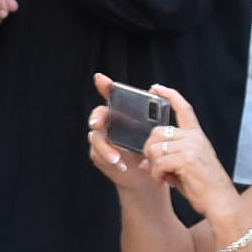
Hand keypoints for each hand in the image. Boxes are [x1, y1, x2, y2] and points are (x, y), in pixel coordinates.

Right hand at [86, 72, 165, 191]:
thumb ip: (152, 111)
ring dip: (105, 148)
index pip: (111, 95)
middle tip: (97, 124)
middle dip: (96, 118)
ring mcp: (102, 138)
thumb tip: (153, 90)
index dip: (104, 86)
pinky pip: (98, 155)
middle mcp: (109, 123)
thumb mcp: (155, 129)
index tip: (100, 78)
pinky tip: (121, 165)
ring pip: (95, 137)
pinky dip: (110, 160)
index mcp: (123, 113)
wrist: (148, 173)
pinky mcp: (99, 154)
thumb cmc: (152, 148)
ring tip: (117, 158)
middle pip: (98, 114)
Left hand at [138, 82, 239, 220]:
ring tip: (163, 176)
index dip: (169, 95)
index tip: (155, 88)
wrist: (220, 203)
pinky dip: (157, 174)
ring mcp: (191, 147)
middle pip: (156, 133)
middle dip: (150, 151)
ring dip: (153, 165)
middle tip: (156, 167)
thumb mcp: (184, 168)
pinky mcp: (186, 159)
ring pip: (155, 148)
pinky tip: (164, 180)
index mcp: (196, 136)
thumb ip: (167, 159)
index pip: (184, 109)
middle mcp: (194, 138)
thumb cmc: (203, 188)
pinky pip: (158, 162)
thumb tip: (144, 161)